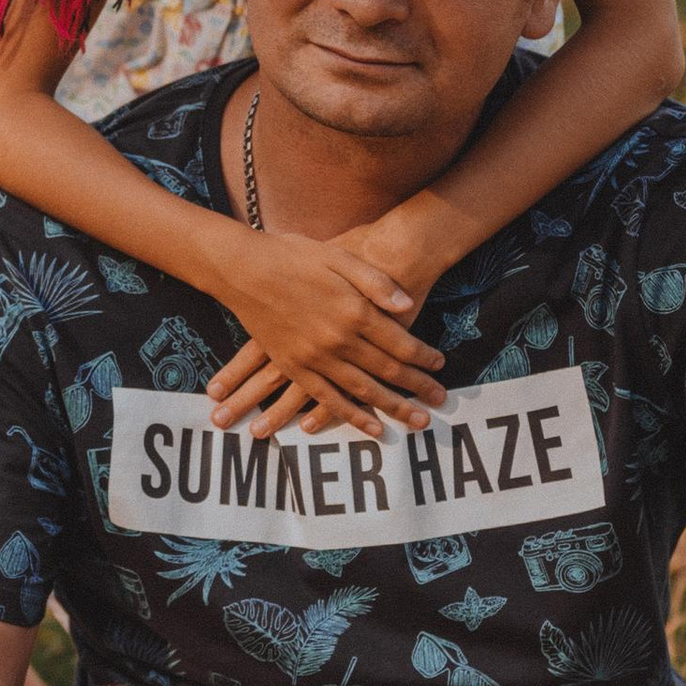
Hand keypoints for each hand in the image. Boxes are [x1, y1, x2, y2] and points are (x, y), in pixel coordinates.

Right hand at [209, 232, 443, 440]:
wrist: (243, 269)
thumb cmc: (294, 256)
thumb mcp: (339, 256)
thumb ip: (376, 282)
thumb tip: (408, 305)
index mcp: (354, 312)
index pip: (401, 343)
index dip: (424, 358)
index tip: (440, 366)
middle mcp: (338, 340)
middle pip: (388, 371)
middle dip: (418, 388)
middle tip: (441, 401)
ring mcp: (315, 358)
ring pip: (363, 391)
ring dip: (394, 408)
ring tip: (418, 422)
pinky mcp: (295, 367)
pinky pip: (327, 399)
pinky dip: (352, 417)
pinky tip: (373, 429)